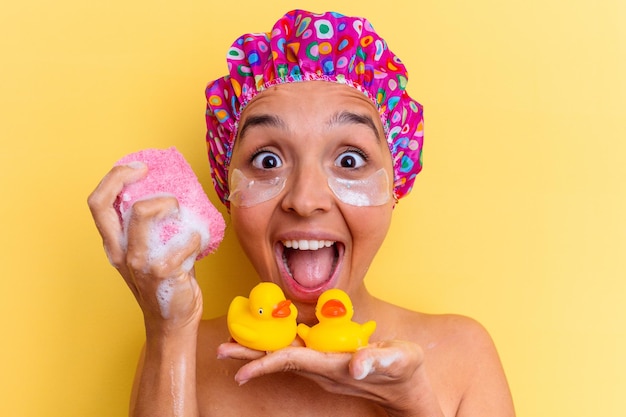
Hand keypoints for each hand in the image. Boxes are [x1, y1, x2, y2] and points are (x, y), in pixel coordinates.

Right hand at [88, 164, 203, 332]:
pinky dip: (195, 238)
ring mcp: (139, 263)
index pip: (97, 204)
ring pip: (142, 215)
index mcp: (115, 244)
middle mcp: (120, 252)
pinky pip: (181, 242)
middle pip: (106, 203)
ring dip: (167, 204)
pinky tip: (198, 244)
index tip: (138, 167)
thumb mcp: (153, 250)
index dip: (113, 178)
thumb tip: (179, 191)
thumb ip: (157, 226)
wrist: (173, 321)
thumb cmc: (167, 281)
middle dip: (125, 177)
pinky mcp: (162, 274)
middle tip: (149, 173)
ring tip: (180, 211)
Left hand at [217, 340, 443, 416]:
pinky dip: (277, 344)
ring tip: (232, 342)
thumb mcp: (401, 360)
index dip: (266, 363)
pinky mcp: (327, 359)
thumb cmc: (405, 370)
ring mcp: (324, 365)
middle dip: (250, 356)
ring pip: (284, 355)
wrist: (407, 386)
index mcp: (335, 365)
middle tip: (221, 350)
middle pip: (280, 360)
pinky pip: (296, 350)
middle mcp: (323, 368)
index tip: (240, 371)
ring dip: (258, 349)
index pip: (294, 362)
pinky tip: (265, 336)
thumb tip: (355, 365)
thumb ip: (379, 359)